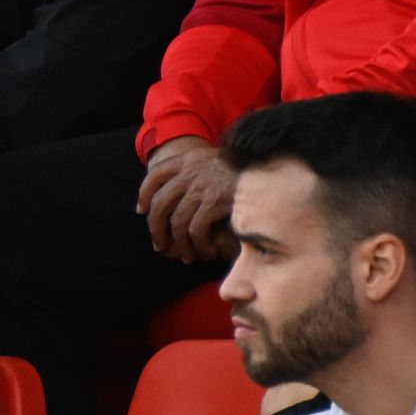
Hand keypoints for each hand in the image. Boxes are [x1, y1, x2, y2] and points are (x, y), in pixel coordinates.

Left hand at [137, 135, 239, 263]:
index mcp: (189, 159)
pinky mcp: (216, 201)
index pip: (155, 174)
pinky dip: (197, 245)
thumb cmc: (245, 172)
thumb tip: (169, 197)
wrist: (272, 169)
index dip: (145, 195)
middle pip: (160, 203)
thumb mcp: (215, 162)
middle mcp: (192, 171)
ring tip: (184, 255)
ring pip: (176, 222)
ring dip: (178, 243)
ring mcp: (203, 186)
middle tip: (160, 245)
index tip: (143, 211)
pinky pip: (196, 230)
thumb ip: (195, 172)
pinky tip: (204, 252)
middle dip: (156, 228)